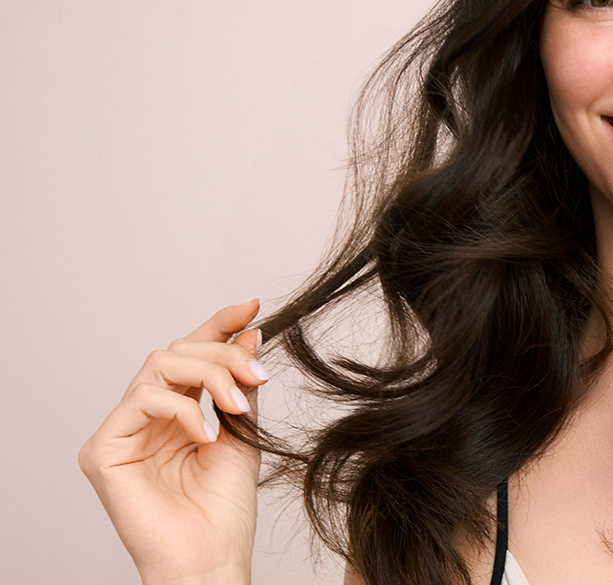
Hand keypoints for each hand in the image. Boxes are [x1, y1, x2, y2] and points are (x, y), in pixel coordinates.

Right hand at [79, 300, 271, 584]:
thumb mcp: (243, 431)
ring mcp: (122, 431)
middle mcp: (146, 416)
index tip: (253, 307)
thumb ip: (240, 384)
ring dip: (208, 375)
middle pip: (176, 352)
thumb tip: (250, 333)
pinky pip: (141, 400)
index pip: (192, 354)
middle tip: (257, 375)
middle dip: (223, 355)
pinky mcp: (103, 449)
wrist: (210, 558)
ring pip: (158, 366)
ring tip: (237, 405)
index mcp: (178, 411)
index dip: (220, 325)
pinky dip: (182, 408)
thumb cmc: (224, 509)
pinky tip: (206, 434)